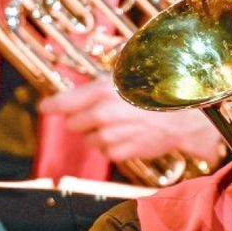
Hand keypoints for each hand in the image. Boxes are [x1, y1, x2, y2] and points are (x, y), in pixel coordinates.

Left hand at [39, 77, 224, 165]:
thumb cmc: (161, 93)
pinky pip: (106, 152)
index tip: (45, 108)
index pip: (63, 102)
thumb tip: (81, 92)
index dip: (51, 106)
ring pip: (89, 140)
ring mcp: (110, 135)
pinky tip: (129, 136)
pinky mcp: (120, 152)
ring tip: (120, 125)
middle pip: (73, 124)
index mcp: (101, 91)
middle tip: (98, 114)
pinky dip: (113, 147)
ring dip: (98, 135)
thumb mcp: (129, 77)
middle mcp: (101, 114)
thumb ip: (101, 86)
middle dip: (81, 120)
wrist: (186, 118)